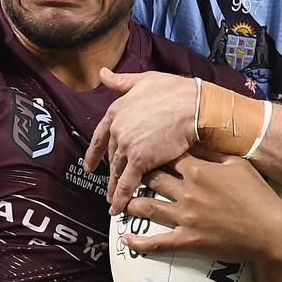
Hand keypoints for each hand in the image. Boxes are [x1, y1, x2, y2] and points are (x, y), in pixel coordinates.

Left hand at [84, 68, 198, 214]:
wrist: (192, 105)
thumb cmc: (174, 90)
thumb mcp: (142, 79)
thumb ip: (120, 81)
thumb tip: (102, 73)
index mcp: (116, 111)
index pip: (100, 136)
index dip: (94, 153)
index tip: (90, 165)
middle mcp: (117, 129)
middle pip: (112, 156)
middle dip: (111, 171)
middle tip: (110, 184)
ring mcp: (126, 146)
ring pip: (117, 171)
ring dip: (113, 188)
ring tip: (113, 200)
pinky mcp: (139, 160)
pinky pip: (126, 183)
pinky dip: (121, 197)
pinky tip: (118, 208)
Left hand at [122, 152, 281, 263]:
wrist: (270, 231)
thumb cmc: (258, 195)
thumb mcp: (238, 165)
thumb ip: (212, 153)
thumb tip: (193, 139)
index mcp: (198, 170)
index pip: (168, 156)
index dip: (154, 152)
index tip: (143, 149)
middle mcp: (186, 191)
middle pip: (152, 178)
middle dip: (137, 175)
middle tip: (125, 173)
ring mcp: (184, 217)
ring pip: (146, 207)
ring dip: (129, 204)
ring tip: (118, 202)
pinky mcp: (186, 239)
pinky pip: (156, 242)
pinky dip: (138, 243)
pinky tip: (124, 240)